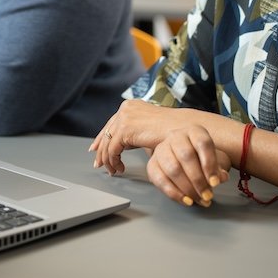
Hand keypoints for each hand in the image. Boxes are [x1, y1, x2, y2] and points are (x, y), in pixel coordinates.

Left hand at [89, 99, 223, 175]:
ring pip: (107, 142)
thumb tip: (122, 145)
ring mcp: (124, 117)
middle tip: (99, 164)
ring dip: (108, 160)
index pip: (111, 124)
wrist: (181, 130)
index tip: (96, 149)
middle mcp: (125, 108)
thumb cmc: (170, 132)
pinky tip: (120, 168)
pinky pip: (112, 149)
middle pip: (106, 132)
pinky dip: (114, 161)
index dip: (102, 138)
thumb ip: (134, 133)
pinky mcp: (125, 128)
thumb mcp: (147, 129)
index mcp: (130, 106)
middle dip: (101, 151)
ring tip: (113, 171)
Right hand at [147, 127, 231, 206]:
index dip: (210, 164)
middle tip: (207, 195)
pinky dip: (174, 193)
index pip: (203, 143)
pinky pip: (160, 180)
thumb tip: (220, 177)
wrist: (182, 156)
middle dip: (198, 180)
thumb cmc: (201, 158)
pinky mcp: (152, 164)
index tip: (215, 182)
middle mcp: (176, 136)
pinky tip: (186, 200)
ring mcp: (161, 149)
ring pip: (173, 169)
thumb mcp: (214, 160)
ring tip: (199, 199)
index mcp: (194, 131)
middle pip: (186, 156)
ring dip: (187, 188)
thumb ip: (219, 169)